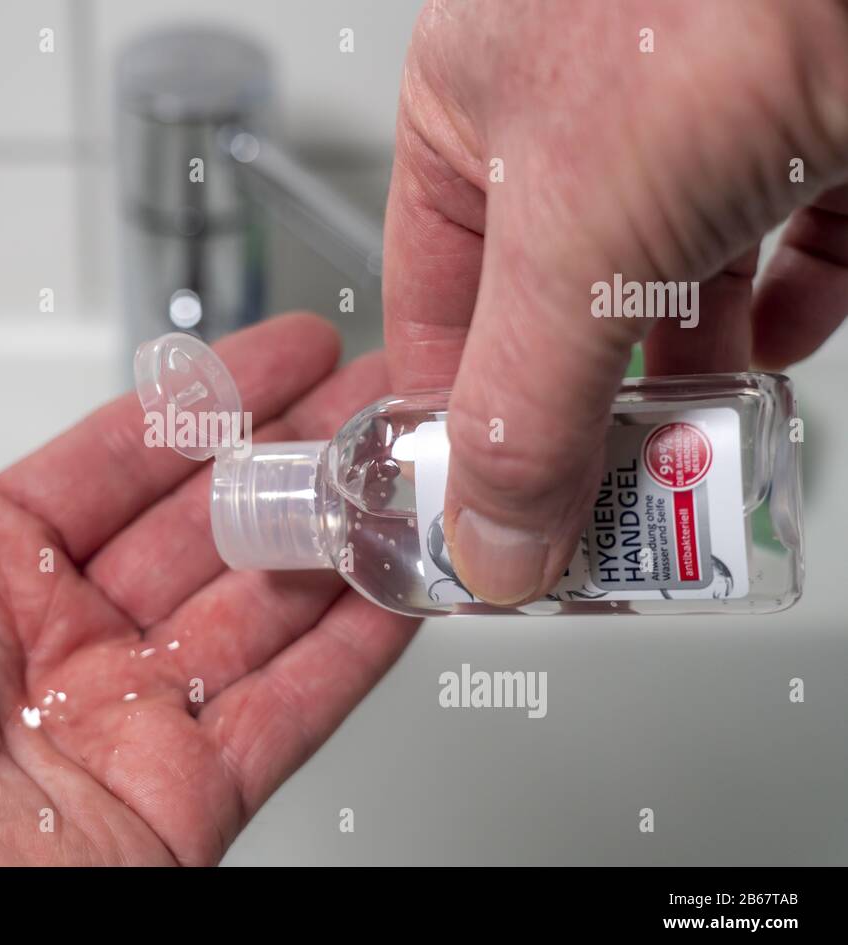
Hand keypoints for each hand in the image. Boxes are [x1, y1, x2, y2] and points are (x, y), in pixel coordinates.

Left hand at [0, 269, 414, 865]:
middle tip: (374, 394)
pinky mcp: (179, 802)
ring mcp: (126, 722)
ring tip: (410, 469)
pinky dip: (357, 649)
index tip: (277, 349)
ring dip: (341, 534)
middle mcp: (62, 642)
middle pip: (213, 521)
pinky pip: (291, 710)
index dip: (208, 397)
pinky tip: (402, 587)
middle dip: (300, 450)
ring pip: (267, 607)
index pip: (123, 457)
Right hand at [385, 0, 847, 603]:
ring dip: (684, 374)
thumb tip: (494, 539)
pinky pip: (785, 239)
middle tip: (593, 503)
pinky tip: (774, 349)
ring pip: (671, 281)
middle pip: (559, 305)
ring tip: (688, 453)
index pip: (434, 298)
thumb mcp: (573, 243)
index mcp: (468, 107)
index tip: (484, 508)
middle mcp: (575, 110)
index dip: (454, 414)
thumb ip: (523, 410)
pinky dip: (782, 308)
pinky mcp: (809, 114)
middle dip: (581, 408)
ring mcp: (697, 111)